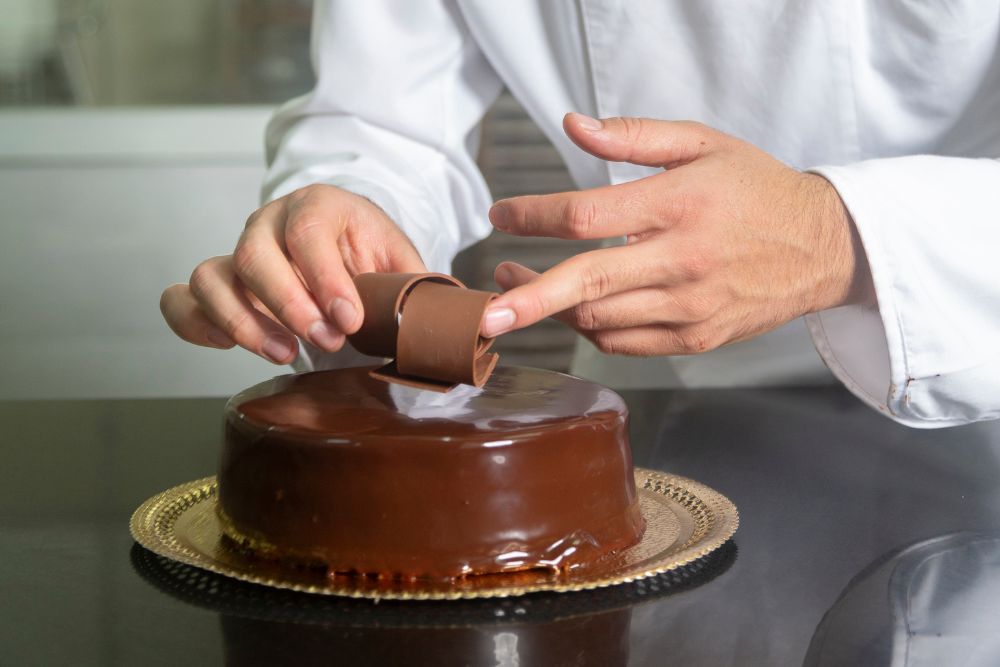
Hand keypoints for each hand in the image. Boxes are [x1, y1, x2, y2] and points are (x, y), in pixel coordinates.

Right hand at [160, 184, 424, 363]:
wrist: (343, 244)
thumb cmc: (371, 256)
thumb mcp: (400, 260)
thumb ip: (414, 287)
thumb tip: (444, 326)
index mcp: (318, 205)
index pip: (309, 232)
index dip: (326, 279)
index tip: (349, 320)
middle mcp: (269, 222)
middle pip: (255, 255)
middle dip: (289, 305)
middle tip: (326, 342)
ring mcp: (237, 250)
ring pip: (213, 277)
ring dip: (244, 321)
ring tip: (284, 353)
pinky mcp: (217, 281)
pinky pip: (183, 297)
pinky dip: (196, 324)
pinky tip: (228, 347)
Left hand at [479, 113, 868, 355]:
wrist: (822, 248)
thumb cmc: (756, 189)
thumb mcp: (702, 144)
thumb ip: (633, 138)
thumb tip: (572, 126)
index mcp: (680, 205)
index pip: (585, 216)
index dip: (532, 217)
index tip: (500, 215)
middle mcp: (683, 261)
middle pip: (585, 284)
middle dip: (525, 299)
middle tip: (482, 309)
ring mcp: (690, 307)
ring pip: (598, 320)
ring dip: (550, 309)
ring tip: (520, 286)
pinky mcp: (695, 338)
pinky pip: (623, 344)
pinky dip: (588, 329)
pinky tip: (571, 308)